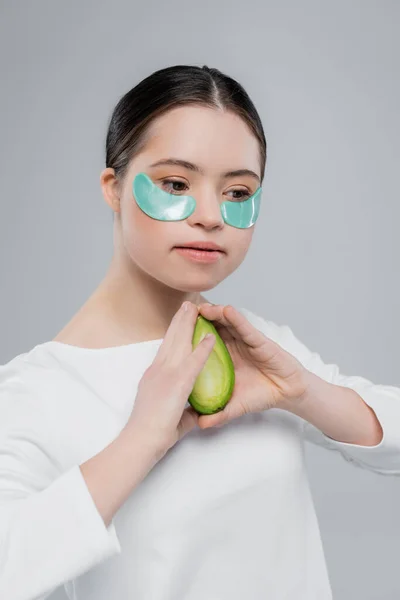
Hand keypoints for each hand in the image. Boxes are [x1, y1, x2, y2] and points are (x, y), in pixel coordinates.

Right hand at [126, 301, 216, 456]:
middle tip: (187, 304)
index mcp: (154, 376)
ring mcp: (167, 374)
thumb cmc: (150, 433)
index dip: (173, 332)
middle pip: (170, 339)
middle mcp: (158, 370)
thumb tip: (197, 414)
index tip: (179, 320)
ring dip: (188, 324)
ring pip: (179, 342)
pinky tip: (211, 337)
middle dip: (179, 321)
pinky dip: (203, 348)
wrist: (140, 440)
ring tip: (196, 307)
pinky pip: (193, 361)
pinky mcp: (177, 382)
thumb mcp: (169, 417)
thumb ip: (185, 411)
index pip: (166, 348)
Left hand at [195, 303, 309, 428]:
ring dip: (214, 314)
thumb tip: (200, 425)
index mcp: (221, 358)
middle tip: (184, 310)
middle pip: (211, 329)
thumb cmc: (260, 394)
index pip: (202, 344)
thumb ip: (218, 413)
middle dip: (198, 319)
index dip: (189, 335)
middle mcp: (230, 346)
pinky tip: (227, 311)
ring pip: (226, 324)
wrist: (285, 393)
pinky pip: (245, 328)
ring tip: (202, 308)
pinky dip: (236, 319)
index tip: (173, 329)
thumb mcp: (235, 406)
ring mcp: (243, 341)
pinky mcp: (258, 341)